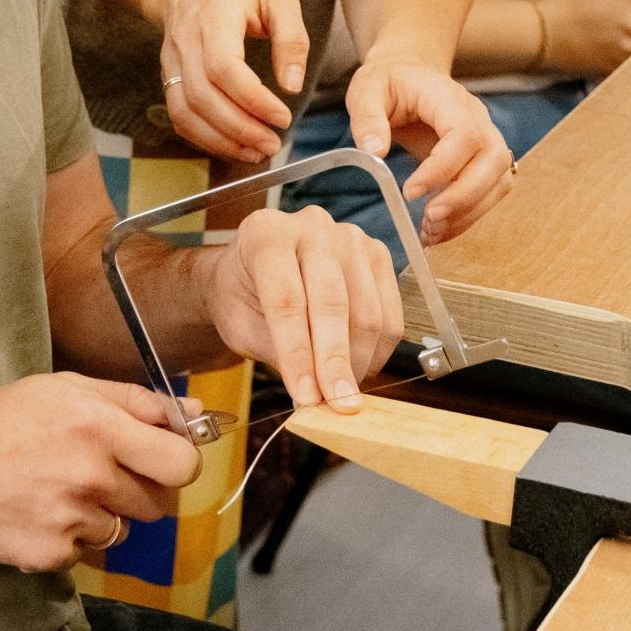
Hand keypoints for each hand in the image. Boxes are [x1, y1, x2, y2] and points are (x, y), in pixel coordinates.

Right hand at [0, 373, 201, 571]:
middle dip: (140, 488)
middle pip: (159, 502)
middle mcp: (91, 475)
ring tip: (58, 488)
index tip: (160, 459)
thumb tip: (195, 413)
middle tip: (100, 472)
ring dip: (102, 513)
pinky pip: (86, 550)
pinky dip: (70, 536)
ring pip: (121, 528)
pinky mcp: (51, 554)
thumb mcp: (65, 388)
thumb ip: (135, 400)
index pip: (183, 464)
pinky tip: (38, 510)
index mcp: (100, 426)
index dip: (178, 463)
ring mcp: (72, 519)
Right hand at [153, 0, 309, 160]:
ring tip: (257, 152)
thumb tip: (292, 85)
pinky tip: (233, 145)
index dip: (252, 99)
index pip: (224, 66)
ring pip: (186, 112)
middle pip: (203, 96)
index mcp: (215, 17)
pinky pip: (179, 116)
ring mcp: (172, 62)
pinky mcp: (169, 78)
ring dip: (221, 140)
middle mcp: (187, 42)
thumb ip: (291, 38)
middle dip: (239, 129)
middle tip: (273, 144)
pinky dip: (204, 138)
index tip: (282, 118)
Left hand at [199, 205, 404, 409]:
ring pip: (367, 312)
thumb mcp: (241, 326)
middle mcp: (311, 226)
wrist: (256, 270)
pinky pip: (389, 314)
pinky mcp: (378, 254)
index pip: (287, 300)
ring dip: (358, 362)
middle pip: (332, 303)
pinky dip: (378, 351)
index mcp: (266, 234)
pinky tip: (359, 367)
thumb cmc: (243, 296)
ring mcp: (350, 237)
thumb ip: (279, 355)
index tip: (306, 395)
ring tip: (342, 389)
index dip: (298, 353)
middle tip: (336, 404)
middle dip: (335, 363)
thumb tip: (316, 395)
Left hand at [342, 58, 513, 244]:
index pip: (464, 135)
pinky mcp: (482, 162)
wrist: (408, 76)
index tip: (410, 192)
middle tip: (428, 220)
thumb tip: (375, 151)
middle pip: (493, 160)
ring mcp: (485, 140)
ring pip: (499, 181)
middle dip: (464, 197)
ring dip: (469, 212)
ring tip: (430, 231)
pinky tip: (436, 229)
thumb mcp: (367, 90)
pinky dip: (467, 216)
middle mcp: (478, 118)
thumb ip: (367, 118)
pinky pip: (489, 193)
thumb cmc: (388, 83)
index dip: (443, 168)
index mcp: (450, 98)